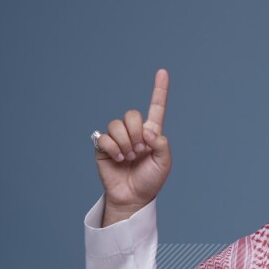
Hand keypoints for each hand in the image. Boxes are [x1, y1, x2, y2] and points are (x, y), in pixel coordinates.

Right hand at [93, 68, 171, 220]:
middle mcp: (134, 132)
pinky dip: (113, 148)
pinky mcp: (103, 146)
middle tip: (139, 151)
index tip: (163, 71)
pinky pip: (104, 137)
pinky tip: (118, 159)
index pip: (156, 108)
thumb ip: (161, 144)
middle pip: (132, 115)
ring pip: (117, 125)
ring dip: (125, 143)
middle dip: (136, 133)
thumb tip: (147, 131)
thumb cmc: (150, 181)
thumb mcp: (164, 163)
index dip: (159, 90)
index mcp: (151, 133)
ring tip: (129, 157)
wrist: (133, 197)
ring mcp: (117, 138)